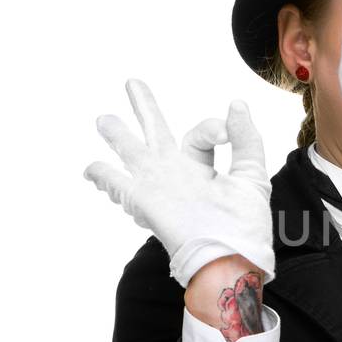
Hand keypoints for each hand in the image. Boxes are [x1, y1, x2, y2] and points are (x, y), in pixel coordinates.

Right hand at [84, 78, 274, 286]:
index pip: (198, 135)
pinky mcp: (145, 201)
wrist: (231, 258)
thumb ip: (245, 140)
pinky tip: (90, 169)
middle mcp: (178, 174)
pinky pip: (118, 184)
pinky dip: (104, 176)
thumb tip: (235, 104)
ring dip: (117, 135)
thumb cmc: (245, 226)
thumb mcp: (251, 175)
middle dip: (144, 108)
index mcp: (203, 168)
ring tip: (103, 119)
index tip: (224, 131)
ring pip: (132, 153)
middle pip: (156, 133)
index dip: (212, 128)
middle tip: (132, 83)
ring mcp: (159, 186)